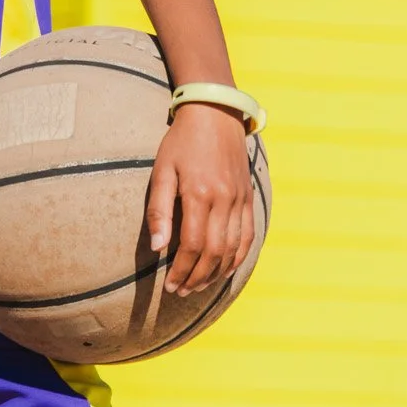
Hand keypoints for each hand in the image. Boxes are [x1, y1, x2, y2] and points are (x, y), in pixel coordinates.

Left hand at [145, 103, 254, 295]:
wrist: (215, 115)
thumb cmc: (181, 142)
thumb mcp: (162, 170)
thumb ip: (159, 209)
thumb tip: (158, 247)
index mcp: (200, 194)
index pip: (193, 245)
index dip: (181, 270)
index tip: (170, 284)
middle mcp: (225, 200)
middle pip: (214, 252)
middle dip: (197, 277)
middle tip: (181, 292)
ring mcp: (240, 200)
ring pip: (233, 248)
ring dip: (216, 273)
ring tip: (199, 286)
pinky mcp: (249, 197)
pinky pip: (248, 236)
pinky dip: (238, 258)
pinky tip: (225, 270)